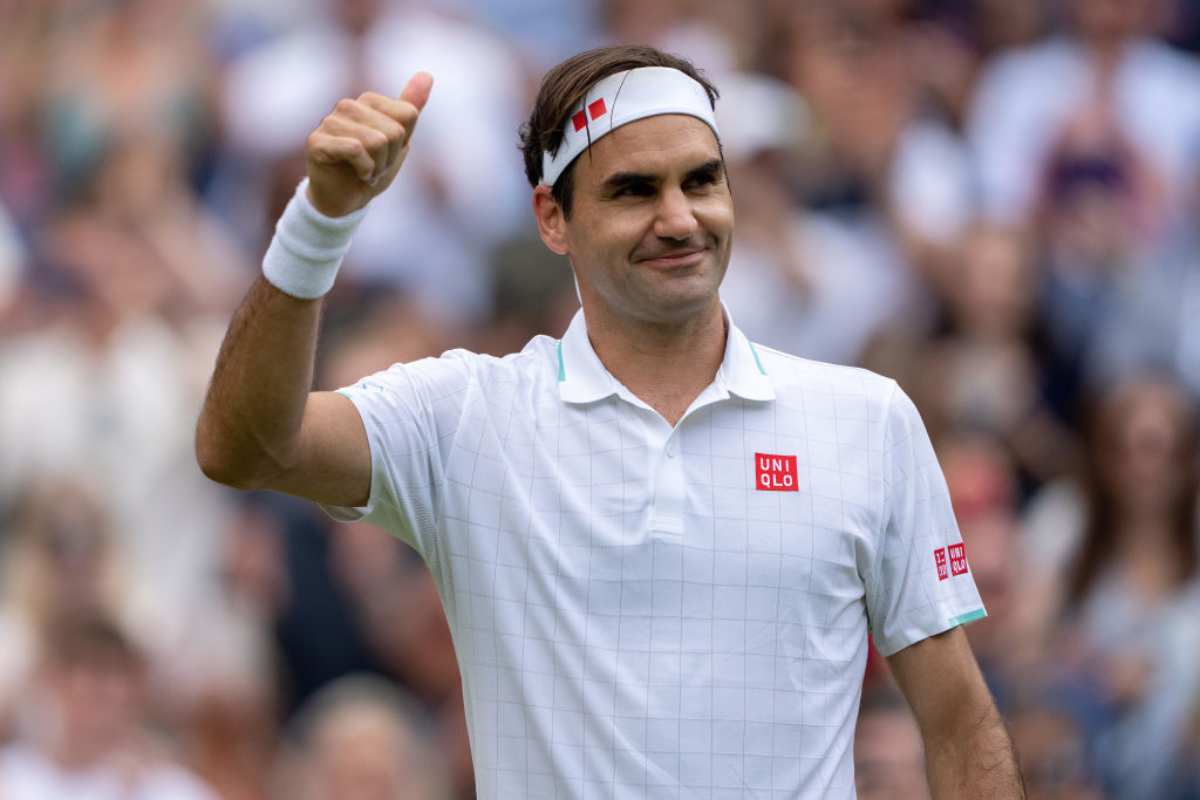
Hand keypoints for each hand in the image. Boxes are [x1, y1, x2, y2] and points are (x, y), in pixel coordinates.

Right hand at [304, 71, 433, 216]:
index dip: (403, 143)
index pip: (408, 115)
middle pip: (395, 131)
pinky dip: (364, 169)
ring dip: (377, 166)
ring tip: (365, 171)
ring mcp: (329, 121)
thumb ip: (410, 107)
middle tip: (374, 165)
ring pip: (377, 141)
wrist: (345, 200)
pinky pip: (356, 150)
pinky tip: (357, 174)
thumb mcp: (398, 140)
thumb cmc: (371, 168)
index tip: (387, 153)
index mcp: (368, 101)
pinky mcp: (317, 141)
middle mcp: (347, 105)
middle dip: (390, 157)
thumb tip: (427, 74)